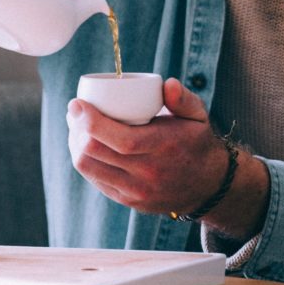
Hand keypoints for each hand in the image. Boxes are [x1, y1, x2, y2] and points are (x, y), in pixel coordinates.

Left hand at [66, 78, 269, 239]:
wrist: (208, 185)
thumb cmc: (197, 142)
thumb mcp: (198, 116)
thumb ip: (183, 98)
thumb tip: (167, 84)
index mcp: (162, 148)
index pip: (117, 138)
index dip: (89, 121)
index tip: (76, 104)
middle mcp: (147, 173)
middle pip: (96, 153)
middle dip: (76, 129)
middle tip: (75, 112)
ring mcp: (136, 191)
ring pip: (90, 168)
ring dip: (76, 146)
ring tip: (76, 128)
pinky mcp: (129, 201)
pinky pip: (97, 180)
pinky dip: (86, 162)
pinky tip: (85, 147)